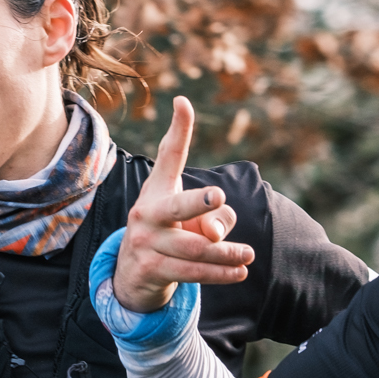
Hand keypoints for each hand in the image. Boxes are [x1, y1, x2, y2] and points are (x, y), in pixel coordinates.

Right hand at [112, 96, 252, 314]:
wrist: (132, 272)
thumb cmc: (167, 231)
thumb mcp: (185, 215)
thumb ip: (212, 215)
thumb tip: (217, 233)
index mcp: (156, 190)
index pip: (169, 155)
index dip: (178, 129)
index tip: (184, 103)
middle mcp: (146, 213)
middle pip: (177, 207)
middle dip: (198, 203)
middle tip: (220, 197)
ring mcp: (147, 243)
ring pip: (193, 248)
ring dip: (224, 253)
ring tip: (247, 254)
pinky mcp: (152, 270)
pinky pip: (191, 272)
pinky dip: (218, 274)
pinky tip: (239, 272)